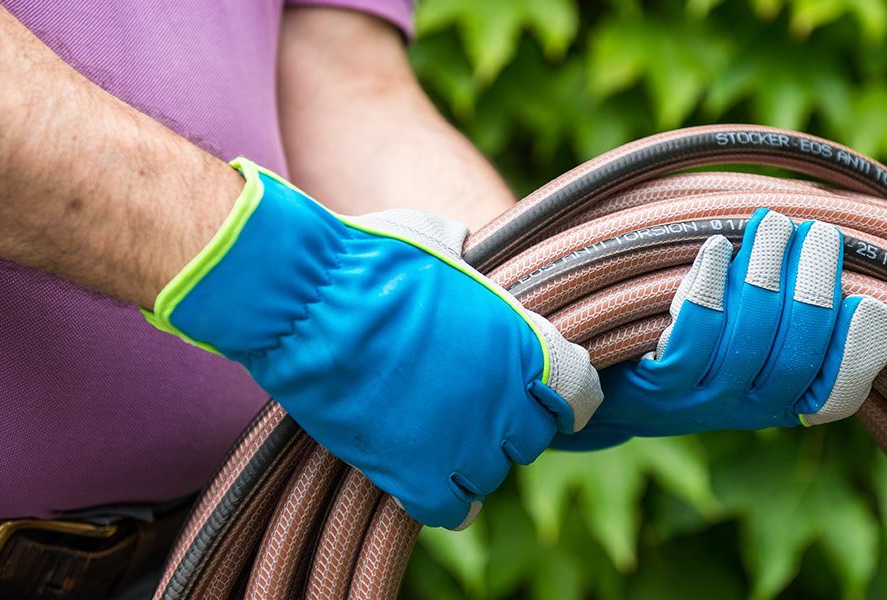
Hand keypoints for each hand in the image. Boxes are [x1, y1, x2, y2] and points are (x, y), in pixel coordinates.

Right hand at [145, 159, 602, 528]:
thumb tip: (469, 252)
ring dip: (472, 461)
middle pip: (532, 438)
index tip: (548, 398)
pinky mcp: (413, 472)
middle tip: (477, 413)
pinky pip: (449, 508)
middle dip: (511, 427)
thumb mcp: (441, 244)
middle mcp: (505, 399)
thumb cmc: (369, 259)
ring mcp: (462, 441)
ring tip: (443, 443)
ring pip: (490, 474)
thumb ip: (471, 268)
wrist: (308, 300)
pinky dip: (446, 502)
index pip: (579, 392)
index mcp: (525, 343)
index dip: (563, 396)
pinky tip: (434, 488)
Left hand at [554, 208, 886, 450]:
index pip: (837, 393)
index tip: (867, 301)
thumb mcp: (749, 337)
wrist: (609, 384)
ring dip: (765, 273)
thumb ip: (791, 308)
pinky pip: (693, 337)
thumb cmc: (693, 342)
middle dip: (813, 286)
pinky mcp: (658, 388)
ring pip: (749, 339)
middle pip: (796, 354)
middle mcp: (749, 410)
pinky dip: (711, 286)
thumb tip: (833, 244)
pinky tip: (717, 248)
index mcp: (783, 401)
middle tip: (816, 231)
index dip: (858, 351)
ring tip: (772, 224)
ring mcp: (702, 402)